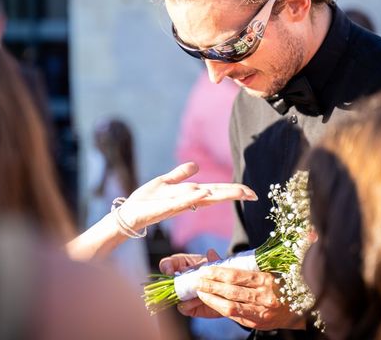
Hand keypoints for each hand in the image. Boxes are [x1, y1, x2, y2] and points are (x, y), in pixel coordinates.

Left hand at [119, 162, 256, 230]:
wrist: (127, 214)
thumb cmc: (146, 201)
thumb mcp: (165, 182)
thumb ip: (180, 174)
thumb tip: (196, 165)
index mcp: (188, 195)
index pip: (215, 191)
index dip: (232, 190)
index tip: (251, 192)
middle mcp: (185, 201)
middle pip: (213, 195)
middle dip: (232, 194)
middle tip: (253, 194)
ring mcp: (175, 206)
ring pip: (199, 200)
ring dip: (216, 195)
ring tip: (235, 192)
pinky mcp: (161, 210)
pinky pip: (178, 204)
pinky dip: (191, 199)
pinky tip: (202, 194)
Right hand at [160, 250, 223, 319]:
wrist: (227, 290)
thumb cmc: (217, 272)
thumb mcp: (215, 264)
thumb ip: (213, 259)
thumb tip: (211, 252)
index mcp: (181, 264)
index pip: (167, 264)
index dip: (166, 267)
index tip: (170, 271)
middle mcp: (179, 280)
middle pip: (166, 282)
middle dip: (173, 285)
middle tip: (181, 286)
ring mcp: (183, 293)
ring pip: (174, 296)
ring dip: (184, 295)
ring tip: (198, 293)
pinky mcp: (188, 306)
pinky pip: (183, 308)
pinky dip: (190, 305)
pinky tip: (201, 301)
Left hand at [193, 267, 304, 330]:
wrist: (299, 306)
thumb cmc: (278, 282)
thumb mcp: (264, 268)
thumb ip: (238, 263)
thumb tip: (212, 254)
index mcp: (267, 280)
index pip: (237, 276)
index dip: (218, 273)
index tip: (205, 270)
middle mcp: (265, 297)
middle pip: (231, 291)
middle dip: (211, 286)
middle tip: (197, 281)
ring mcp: (262, 312)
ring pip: (231, 306)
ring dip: (212, 299)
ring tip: (200, 292)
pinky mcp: (258, 323)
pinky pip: (236, 316)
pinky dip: (221, 308)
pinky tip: (212, 302)